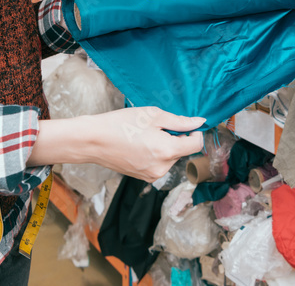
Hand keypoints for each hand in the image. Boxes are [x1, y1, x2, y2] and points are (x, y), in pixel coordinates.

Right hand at [86, 107, 204, 181]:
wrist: (94, 140)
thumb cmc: (122, 124)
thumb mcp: (153, 115)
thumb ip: (180, 121)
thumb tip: (199, 122)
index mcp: (167, 151)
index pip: (196, 145)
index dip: (195, 132)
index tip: (186, 124)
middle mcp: (162, 168)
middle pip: (182, 151)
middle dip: (176, 138)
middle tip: (157, 126)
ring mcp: (152, 175)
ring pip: (170, 158)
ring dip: (165, 146)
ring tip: (145, 135)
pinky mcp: (143, 178)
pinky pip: (159, 164)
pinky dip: (155, 154)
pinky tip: (140, 144)